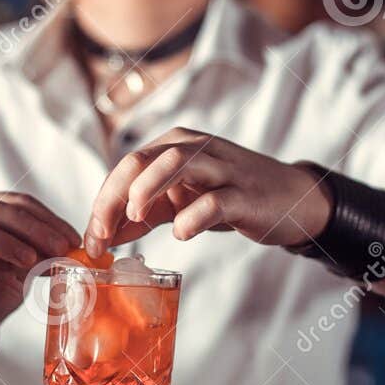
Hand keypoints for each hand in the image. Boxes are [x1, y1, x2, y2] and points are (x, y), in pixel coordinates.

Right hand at [0, 192, 80, 377]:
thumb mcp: (22, 269)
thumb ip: (41, 253)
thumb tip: (72, 247)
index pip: (14, 202)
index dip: (46, 218)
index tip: (73, 239)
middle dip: (30, 228)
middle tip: (60, 247)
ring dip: (4, 241)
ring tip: (33, 260)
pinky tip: (11, 283)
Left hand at [85, 128, 331, 253]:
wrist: (293, 199)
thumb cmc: (233, 196)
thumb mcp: (183, 200)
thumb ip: (145, 213)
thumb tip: (104, 234)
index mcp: (175, 145)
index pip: (126, 166)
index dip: (102, 202)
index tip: (91, 239)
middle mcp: (195, 148)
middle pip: (141, 161)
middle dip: (113, 198)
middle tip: (101, 234)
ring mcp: (221, 168)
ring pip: (174, 163)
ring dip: (146, 191)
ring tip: (134, 218)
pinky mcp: (244, 194)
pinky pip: (213, 200)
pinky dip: (192, 217)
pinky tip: (181, 233)